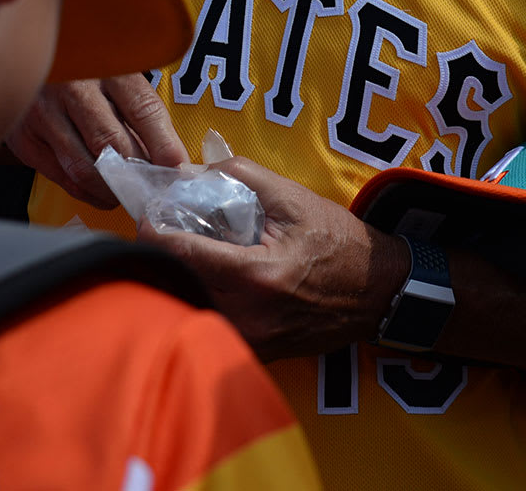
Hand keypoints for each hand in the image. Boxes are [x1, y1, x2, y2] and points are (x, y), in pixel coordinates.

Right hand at [7, 74, 190, 208]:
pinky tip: (102, 193)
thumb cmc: (86, 70)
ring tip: (130, 196)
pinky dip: (87, 192)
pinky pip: (62, 177)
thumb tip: (171, 159)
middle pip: (113, 144)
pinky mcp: (25, 137)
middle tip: (156, 192)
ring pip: (85, 168)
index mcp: (107, 65)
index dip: (165, 146)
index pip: (144, 110)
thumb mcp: (117, 73)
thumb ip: (140, 109)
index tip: (179, 171)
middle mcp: (73, 86)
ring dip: (113, 191)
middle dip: (139, 176)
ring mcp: (44, 113)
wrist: (29, 53)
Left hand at [137, 157, 410, 360]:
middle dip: (160, 258)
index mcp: (255, 274)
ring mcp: (250, 342)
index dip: (153, 232)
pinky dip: (199, 303)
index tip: (146, 216)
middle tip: (160, 233)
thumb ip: (238, 175)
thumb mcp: (292, 198)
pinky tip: (208, 281)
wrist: (378, 292)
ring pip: (188, 312)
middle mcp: (247, 316)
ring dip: (177, 283)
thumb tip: (190, 170)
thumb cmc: (337, 241)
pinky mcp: (254, 354)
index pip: (181, 255)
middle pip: (175, 287)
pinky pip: (209, 328)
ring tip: (182, 256)